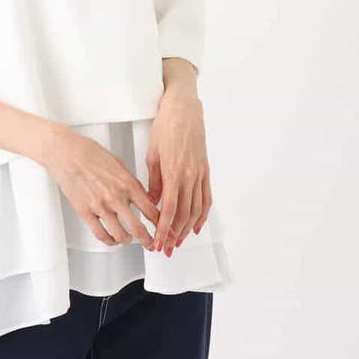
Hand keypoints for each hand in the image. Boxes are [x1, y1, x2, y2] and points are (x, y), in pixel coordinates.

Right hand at [42, 129, 159, 249]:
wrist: (66, 151)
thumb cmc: (90, 153)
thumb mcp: (119, 164)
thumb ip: (131, 183)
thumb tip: (141, 197)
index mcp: (127, 183)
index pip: (151, 210)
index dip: (160, 224)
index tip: (163, 229)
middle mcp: (116, 196)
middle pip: (138, 228)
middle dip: (148, 240)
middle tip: (151, 244)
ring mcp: (100, 206)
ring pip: (120, 235)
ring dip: (128, 241)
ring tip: (129, 240)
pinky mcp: (84, 212)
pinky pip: (100, 234)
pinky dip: (109, 241)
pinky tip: (112, 239)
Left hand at [147, 94, 212, 256]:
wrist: (184, 109)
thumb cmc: (166, 127)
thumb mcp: (153, 153)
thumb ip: (154, 181)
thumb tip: (154, 202)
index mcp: (173, 172)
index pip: (170, 209)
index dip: (164, 229)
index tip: (159, 242)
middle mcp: (189, 176)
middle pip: (184, 214)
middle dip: (174, 235)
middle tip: (166, 248)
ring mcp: (200, 174)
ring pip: (196, 209)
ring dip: (188, 229)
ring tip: (178, 242)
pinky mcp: (206, 170)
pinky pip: (206, 197)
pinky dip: (202, 214)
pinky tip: (197, 225)